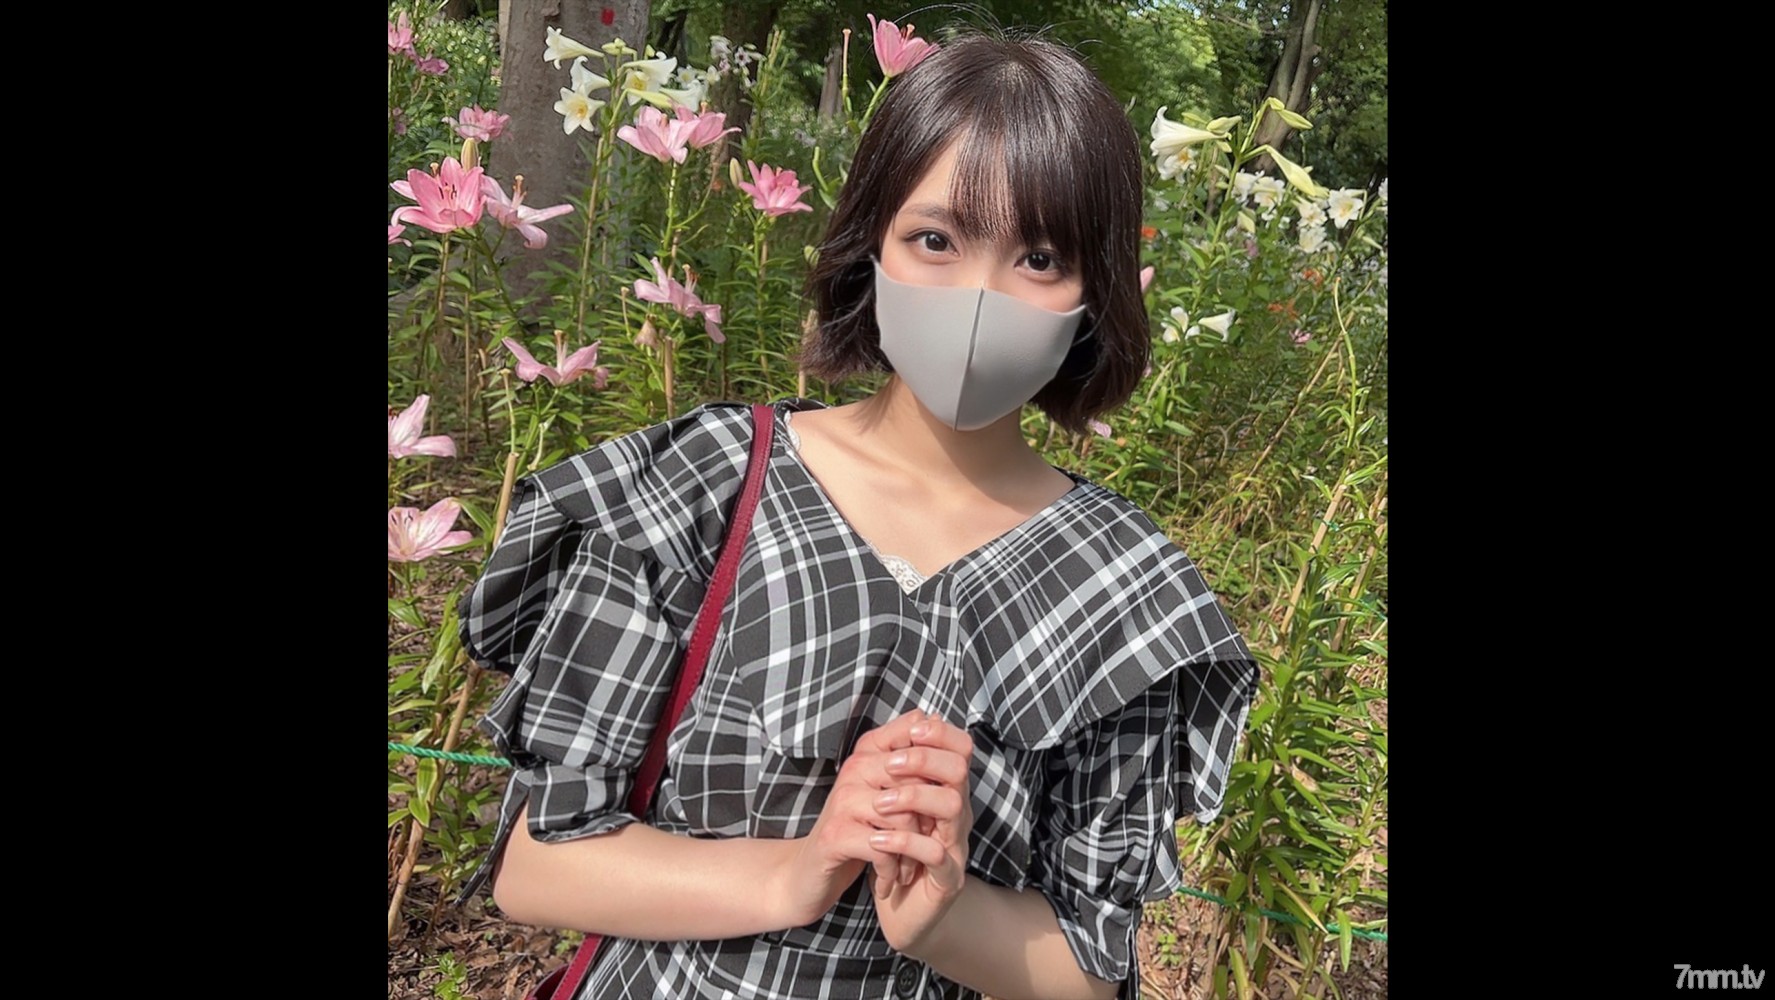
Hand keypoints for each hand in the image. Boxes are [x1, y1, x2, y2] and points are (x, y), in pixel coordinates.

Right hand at [771, 710, 938, 925]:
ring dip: (912, 850)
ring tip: (908, 867)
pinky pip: (883, 846)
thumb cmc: (855, 828)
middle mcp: (854, 769)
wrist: (810, 871)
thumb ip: (906, 756)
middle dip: (929, 817)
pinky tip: (890, 877)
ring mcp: (843, 801)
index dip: (937, 766)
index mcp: (868, 752)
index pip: (916, 737)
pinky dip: (893, 866)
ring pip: (903, 814)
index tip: (942, 800)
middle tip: (929, 842)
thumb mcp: (883, 790)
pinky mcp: (836, 834)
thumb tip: (932, 715)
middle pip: (915, 779)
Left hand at [865, 713, 975, 955]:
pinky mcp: (949, 880)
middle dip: (922, 759)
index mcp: (947, 792)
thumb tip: (914, 715)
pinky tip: (876, 839)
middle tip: (887, 766)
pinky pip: (935, 854)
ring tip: (877, 805)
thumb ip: (901, 765)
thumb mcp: (892, 805)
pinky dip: (903, 842)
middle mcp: (959, 815)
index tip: (910, 731)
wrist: (900, 910)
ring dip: (912, 797)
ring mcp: (957, 847)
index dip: (940, 733)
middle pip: (959, 770)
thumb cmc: (895, 852)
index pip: (961, 748)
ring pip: (952, 805)